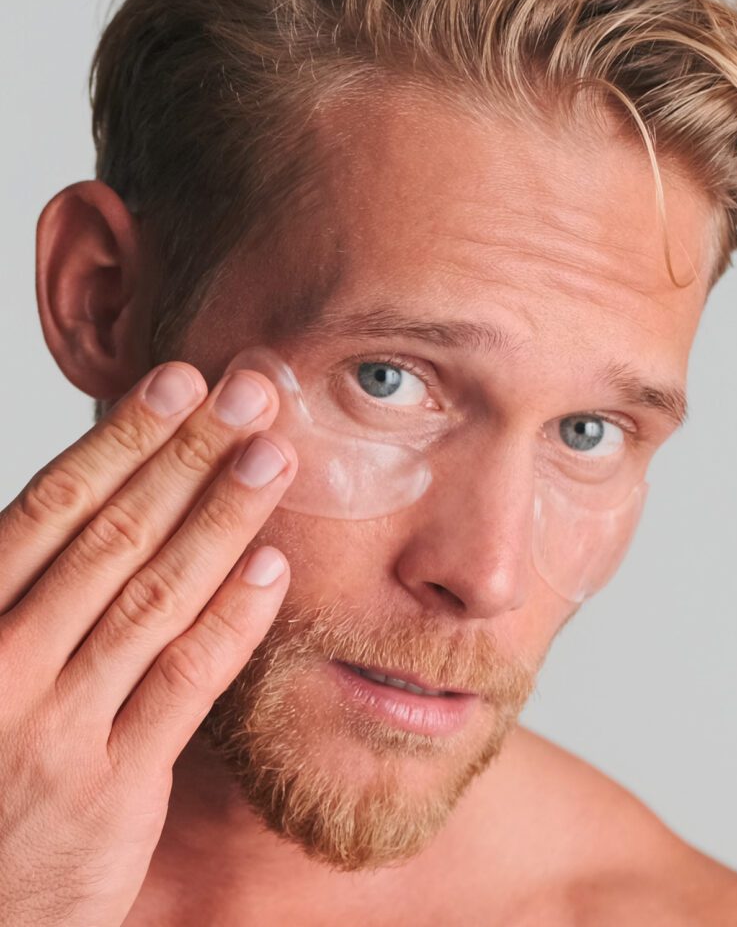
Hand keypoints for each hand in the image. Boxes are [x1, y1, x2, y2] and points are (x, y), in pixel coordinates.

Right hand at [0, 360, 296, 925]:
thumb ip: (28, 592)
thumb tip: (98, 498)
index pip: (54, 507)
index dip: (124, 439)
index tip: (180, 384)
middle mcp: (4, 663)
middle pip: (113, 536)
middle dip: (188, 455)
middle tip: (249, 394)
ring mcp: (56, 726)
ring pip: (155, 596)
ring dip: (221, 517)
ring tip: (274, 456)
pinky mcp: (111, 787)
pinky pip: (184, 685)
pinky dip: (232, 620)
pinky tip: (272, 566)